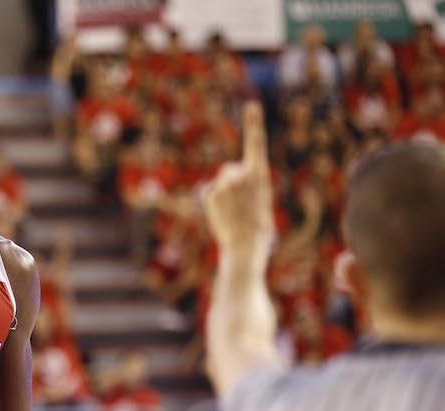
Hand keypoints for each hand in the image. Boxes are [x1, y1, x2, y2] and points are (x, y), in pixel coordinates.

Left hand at [205, 102, 273, 253]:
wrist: (246, 244)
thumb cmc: (256, 226)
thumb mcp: (260, 199)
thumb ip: (249, 183)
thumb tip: (235, 179)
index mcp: (260, 174)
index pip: (256, 144)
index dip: (254, 124)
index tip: (252, 105)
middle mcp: (243, 174)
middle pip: (229, 169)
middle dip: (231, 182)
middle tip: (240, 205)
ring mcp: (227, 182)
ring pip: (220, 181)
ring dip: (223, 193)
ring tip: (233, 212)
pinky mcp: (214, 192)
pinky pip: (211, 192)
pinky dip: (214, 202)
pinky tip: (223, 214)